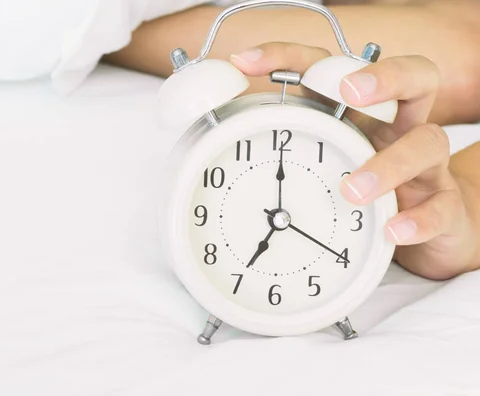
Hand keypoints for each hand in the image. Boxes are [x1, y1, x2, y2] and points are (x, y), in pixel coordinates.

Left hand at [231, 43, 479, 279]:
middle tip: (349, 92)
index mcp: (358, 115)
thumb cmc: (364, 192)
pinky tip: (392, 230)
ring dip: (388, 162)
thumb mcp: (323, 164)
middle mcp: (397, 129)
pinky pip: (439, 208)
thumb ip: (282, 152)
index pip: (331, 68)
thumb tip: (206, 148)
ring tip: (352, 190)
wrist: (428, 230)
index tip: (243, 61)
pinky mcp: (444, 206)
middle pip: (411, 78)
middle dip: (381, 76)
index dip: (290, 56)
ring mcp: (426, 167)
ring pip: (427, 142)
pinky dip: (416, 219)